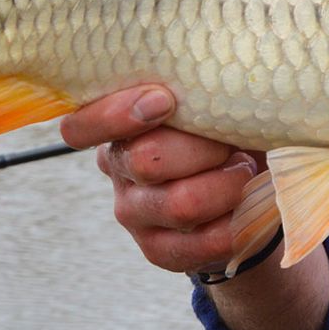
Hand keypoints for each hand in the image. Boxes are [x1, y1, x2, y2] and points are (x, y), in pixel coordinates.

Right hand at [60, 85, 256, 274]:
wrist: (247, 183)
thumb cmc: (225, 126)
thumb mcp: (209, 98)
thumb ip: (197, 88)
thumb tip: (215, 79)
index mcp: (118, 124)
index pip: (81, 127)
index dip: (115, 115)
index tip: (164, 101)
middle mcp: (117, 169)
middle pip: (146, 159)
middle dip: (203, 147)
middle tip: (230, 142)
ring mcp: (133, 213)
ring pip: (181, 203)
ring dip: (227, 185)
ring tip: (245, 171)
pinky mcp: (159, 249)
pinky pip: (201, 243)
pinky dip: (235, 223)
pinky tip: (245, 205)